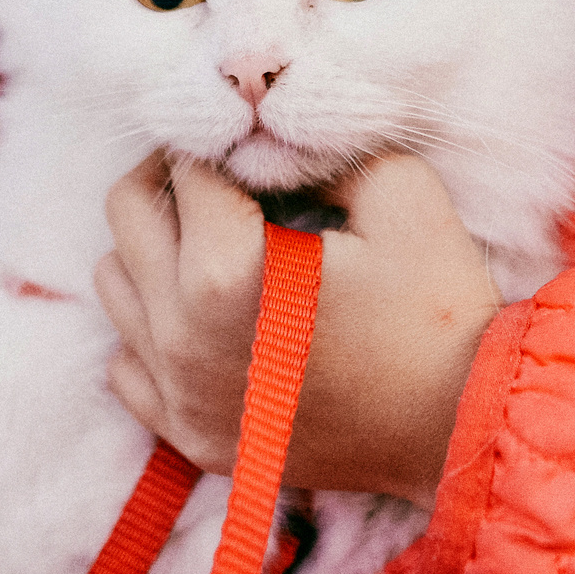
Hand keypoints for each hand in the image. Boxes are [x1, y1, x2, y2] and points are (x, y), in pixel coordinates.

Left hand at [95, 152, 502, 507]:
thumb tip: (266, 141)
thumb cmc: (435, 307)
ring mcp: (180, 393)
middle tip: (222, 176)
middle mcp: (182, 336)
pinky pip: (126, 363)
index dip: (219, 139)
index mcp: (227, 270)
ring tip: (216, 242)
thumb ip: (320, 150)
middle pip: (127, 216)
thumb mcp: (399, 190)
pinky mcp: (190, 434)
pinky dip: (152, 326)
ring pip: (116, 285)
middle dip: (172, 179)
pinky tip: (208, 315)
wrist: (458, 426)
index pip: (185, 167)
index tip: (248, 139)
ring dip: (155, 249)